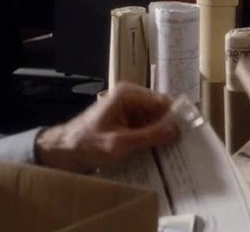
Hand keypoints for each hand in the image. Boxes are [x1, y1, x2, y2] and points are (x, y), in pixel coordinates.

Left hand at [33, 82, 179, 172]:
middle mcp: (129, 97)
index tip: (188, 136)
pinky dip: (148, 140)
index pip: (163, 102)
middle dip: (168, 129)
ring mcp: (126, 109)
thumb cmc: (86, 145)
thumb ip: (148, 136)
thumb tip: (176, 130)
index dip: (176, 118)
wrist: (61, 153)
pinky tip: (154, 154)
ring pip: (153, 121)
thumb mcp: (119, 143)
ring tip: (170, 154)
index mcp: (128, 94)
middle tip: (180, 149)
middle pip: (159, 111)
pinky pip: (143, 128)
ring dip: (158, 136)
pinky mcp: (124, 122)